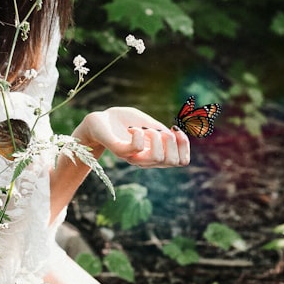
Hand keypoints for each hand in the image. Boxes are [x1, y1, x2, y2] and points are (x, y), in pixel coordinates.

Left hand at [73, 107, 189, 167]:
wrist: (98, 121)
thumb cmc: (123, 121)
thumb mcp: (147, 122)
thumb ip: (161, 130)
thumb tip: (177, 135)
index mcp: (155, 153)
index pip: (181, 161)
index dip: (185, 145)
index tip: (175, 130)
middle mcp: (145, 159)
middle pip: (173, 162)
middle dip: (172, 141)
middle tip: (159, 129)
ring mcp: (132, 156)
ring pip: (158, 158)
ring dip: (156, 137)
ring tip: (144, 128)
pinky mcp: (118, 150)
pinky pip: (135, 149)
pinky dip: (138, 135)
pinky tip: (132, 128)